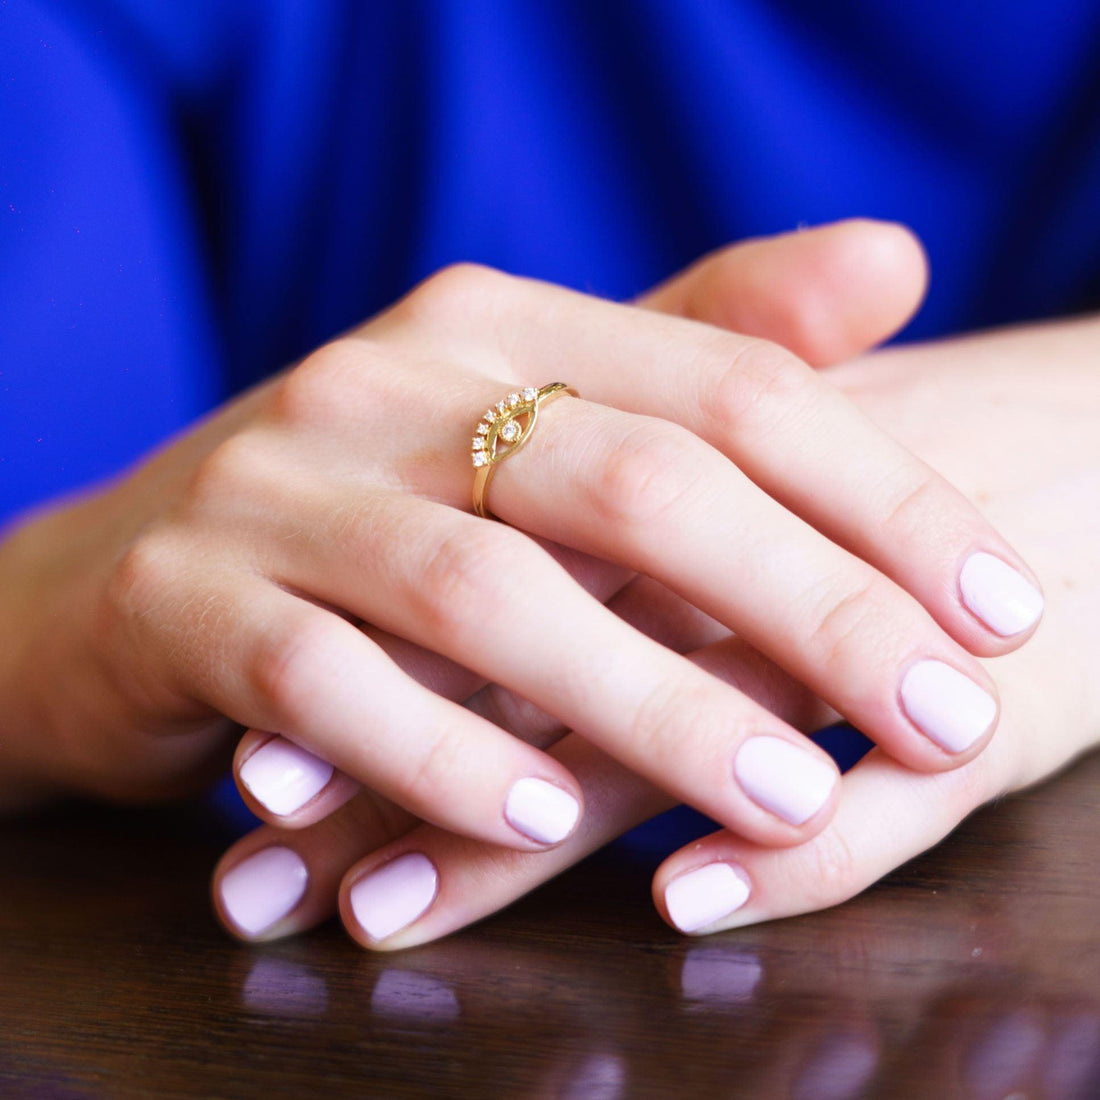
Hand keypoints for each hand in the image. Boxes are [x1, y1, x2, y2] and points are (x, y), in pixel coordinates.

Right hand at [244, 311, 1091, 947]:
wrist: (115, 575)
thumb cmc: (363, 513)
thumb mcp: (521, 420)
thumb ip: (694, 351)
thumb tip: (894, 261)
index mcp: (492, 321)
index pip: (730, 386)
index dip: (883, 499)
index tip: (997, 610)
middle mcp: (384, 380)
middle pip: (631, 484)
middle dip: (805, 611)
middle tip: (938, 719)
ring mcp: (273, 490)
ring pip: (488, 595)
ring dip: (651, 706)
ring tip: (786, 795)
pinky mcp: (181, 600)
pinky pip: (325, 685)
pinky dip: (445, 759)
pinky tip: (548, 825)